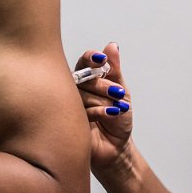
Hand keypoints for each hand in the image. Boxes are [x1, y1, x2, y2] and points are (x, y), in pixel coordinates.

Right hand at [75, 42, 131, 171]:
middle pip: (83, 78)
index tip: (101, 59)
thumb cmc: (118, 118)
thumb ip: (114, 70)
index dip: (90, 58)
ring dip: (103, 99)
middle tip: (118, 93)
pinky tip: (111, 114)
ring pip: (82, 94)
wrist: (117, 147)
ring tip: (117, 109)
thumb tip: (112, 45)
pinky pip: (82, 110)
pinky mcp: (70, 122)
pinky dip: (99, 111)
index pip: (83, 63)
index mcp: (87, 80)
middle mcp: (75, 90)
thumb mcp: (121, 92)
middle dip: (102, 84)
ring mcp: (70, 106)